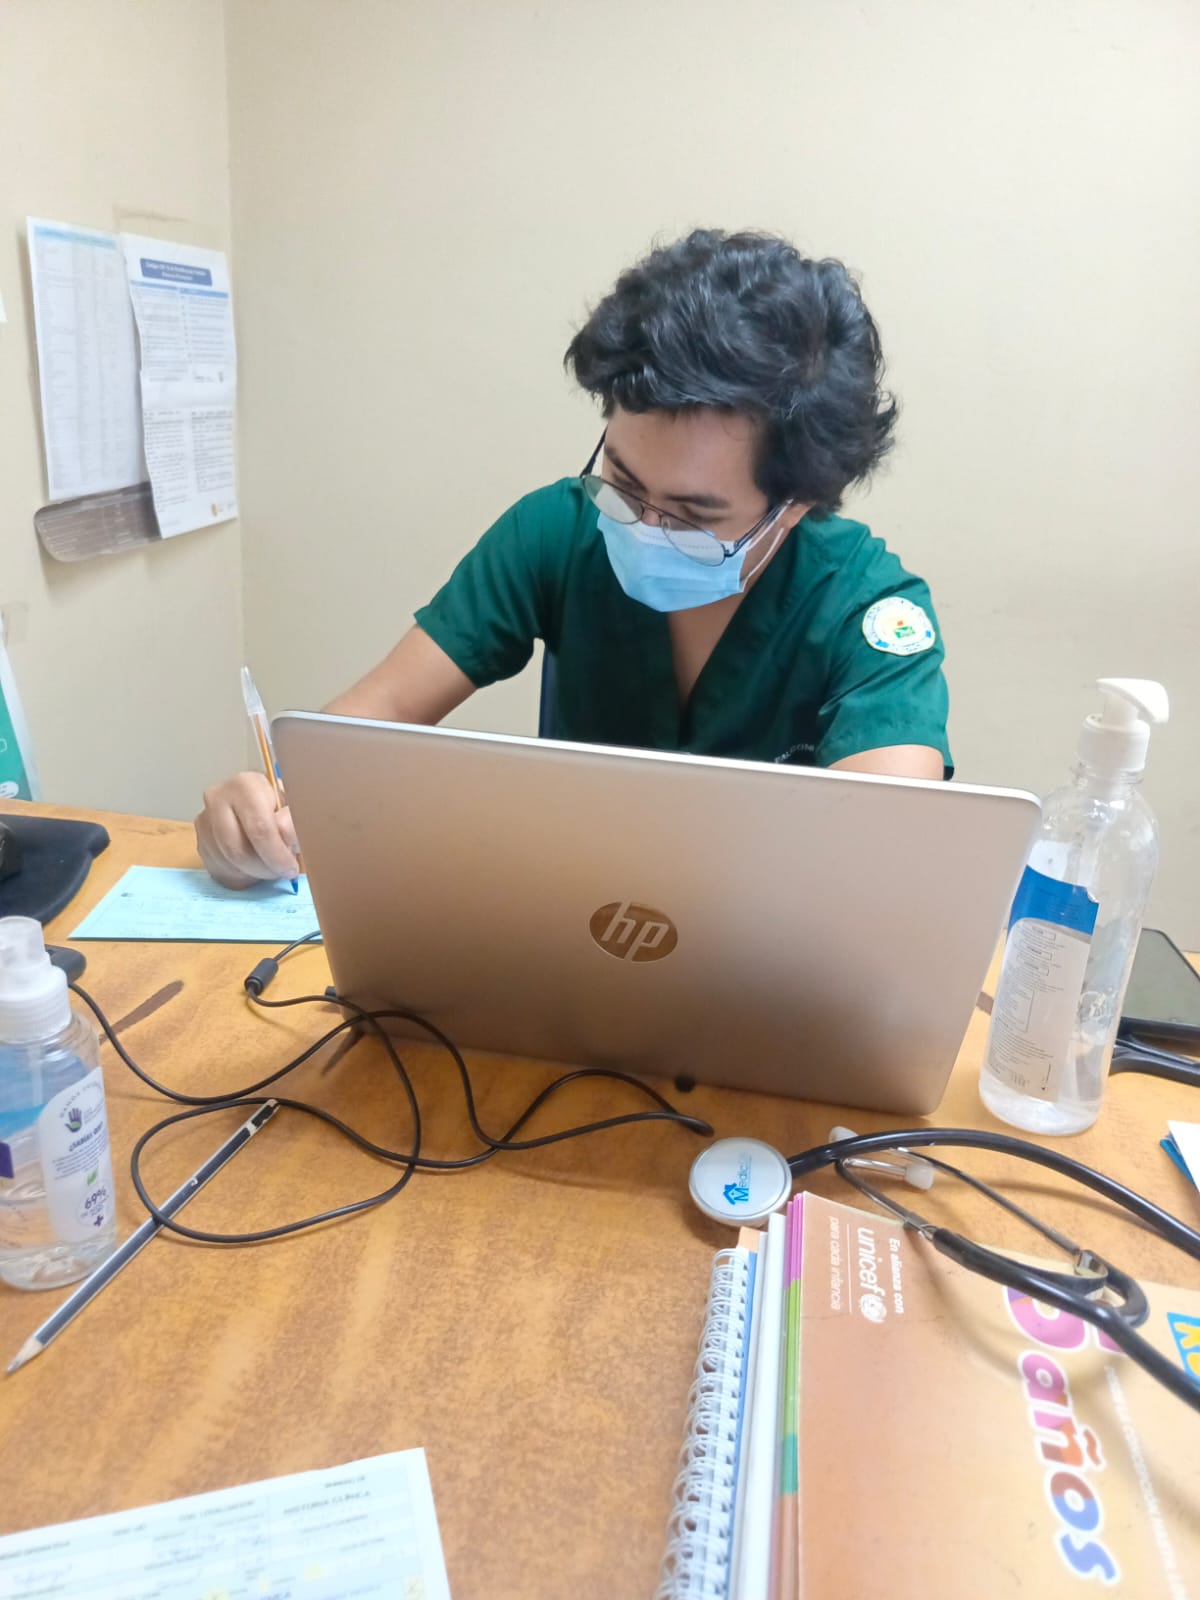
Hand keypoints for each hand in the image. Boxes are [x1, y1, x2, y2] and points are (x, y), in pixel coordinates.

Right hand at [195, 773, 299, 888]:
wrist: (263, 808)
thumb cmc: (282, 809)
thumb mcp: (296, 810)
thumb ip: (294, 821)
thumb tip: (284, 831)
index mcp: (245, 785)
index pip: (258, 827)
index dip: (277, 853)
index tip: (290, 868)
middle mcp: (218, 797)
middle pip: (237, 849)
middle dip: (264, 867)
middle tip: (281, 873)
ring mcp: (204, 819)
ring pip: (227, 862)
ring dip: (253, 873)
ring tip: (271, 868)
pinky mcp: (200, 840)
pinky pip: (217, 868)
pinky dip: (239, 874)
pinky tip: (254, 866)